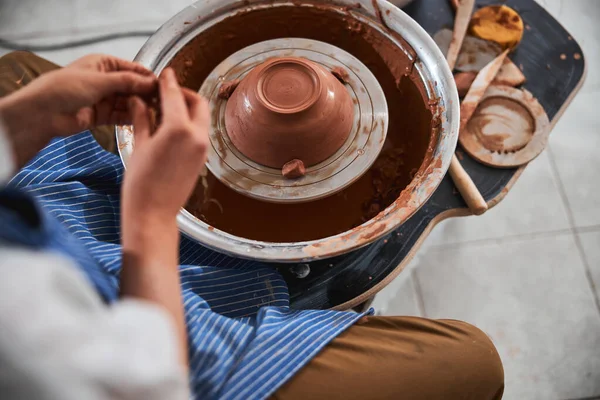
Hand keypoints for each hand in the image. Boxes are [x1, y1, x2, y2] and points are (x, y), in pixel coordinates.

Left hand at [0, 54, 156, 167]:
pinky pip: (121, 115)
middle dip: (146, 93)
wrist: (43, 112)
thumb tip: (152, 83)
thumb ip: (128, 82)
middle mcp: (105, 80)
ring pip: (128, 102)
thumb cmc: (66, 88)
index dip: (147, 77)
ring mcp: (103, 99)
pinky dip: (131, 117)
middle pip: (132, 86)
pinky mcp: (101, 116)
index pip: (132, 68)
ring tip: (156, 112)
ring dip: (140, 106)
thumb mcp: (100, 80)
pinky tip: (144, 120)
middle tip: (163, 102)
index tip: (164, 85)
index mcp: (103, 64)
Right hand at [122, 68, 208, 223]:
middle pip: (197, 103)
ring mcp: (203, 148)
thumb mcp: (138, 145)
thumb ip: (142, 118)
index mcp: (179, 128)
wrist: (153, 214)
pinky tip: (171, 127)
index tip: (165, 73)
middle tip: (166, 92)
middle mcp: (197, 136)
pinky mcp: (202, 159)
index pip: (175, 95)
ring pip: (201, 117)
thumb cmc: (140, 183)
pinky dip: (190, 124)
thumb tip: (138, 100)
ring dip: (188, 108)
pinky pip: (200, 133)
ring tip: (165, 110)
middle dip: (183, 93)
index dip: (168, 81)